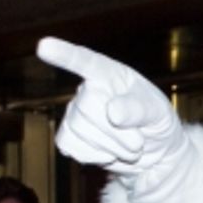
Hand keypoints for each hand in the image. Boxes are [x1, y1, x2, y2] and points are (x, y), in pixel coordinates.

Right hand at [37, 37, 201, 202]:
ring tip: (129, 146)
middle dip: (118, 132)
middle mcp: (88, 89)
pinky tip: (108, 152)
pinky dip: (94, 156)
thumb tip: (112, 111)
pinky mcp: (69, 136)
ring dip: (111, 147)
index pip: (86, 61)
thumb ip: (139, 109)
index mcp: (110, 74)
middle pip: (88, 108)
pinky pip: (70, 146)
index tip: (44, 46)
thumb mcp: (158, 112)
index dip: (65, 54)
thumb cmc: (156, 122)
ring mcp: (75, 112)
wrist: (154, 152)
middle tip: (138, 141)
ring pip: (79, 130)